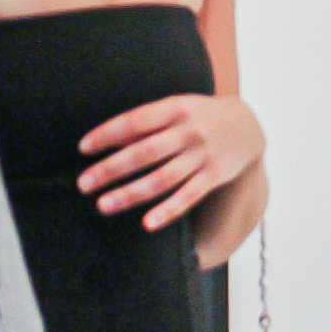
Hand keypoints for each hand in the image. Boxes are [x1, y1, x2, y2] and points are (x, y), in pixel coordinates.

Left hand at [78, 94, 263, 230]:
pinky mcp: (215, 175)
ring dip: (130, 194)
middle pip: (144, 153)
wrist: (248, 125)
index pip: (135, 121)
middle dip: (111, 169)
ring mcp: (203, 154)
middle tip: (83, 184)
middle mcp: (189, 131)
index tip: (83, 149)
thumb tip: (107, 140)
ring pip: (162, 178)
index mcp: (176, 108)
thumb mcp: (176, 107)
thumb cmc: (199, 117)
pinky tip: (147, 224)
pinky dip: (168, 211)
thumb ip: (147, 121)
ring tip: (103, 205)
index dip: (107, 134)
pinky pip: (189, 196)